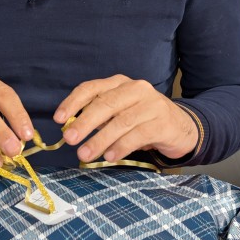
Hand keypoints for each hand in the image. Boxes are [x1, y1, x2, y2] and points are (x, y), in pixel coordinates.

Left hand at [53, 75, 198, 163]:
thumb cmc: (142, 120)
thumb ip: (99, 117)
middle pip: (105, 104)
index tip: (59, 119)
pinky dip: (121, 147)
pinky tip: (110, 157)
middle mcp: (136, 89)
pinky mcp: (162, 123)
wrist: (181, 127)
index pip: (91, 88)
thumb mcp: (120, 112)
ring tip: (85, 154)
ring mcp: (151, 104)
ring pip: (120, 121)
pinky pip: (137, 135)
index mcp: (120, 83)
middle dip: (84, 122)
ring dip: (100, 140)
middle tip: (69, 139)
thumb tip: (70, 130)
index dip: (73, 103)